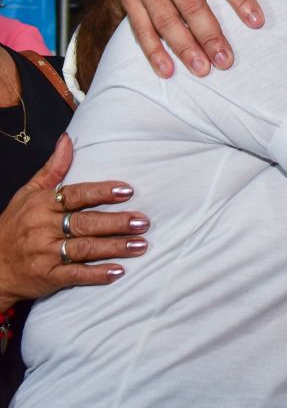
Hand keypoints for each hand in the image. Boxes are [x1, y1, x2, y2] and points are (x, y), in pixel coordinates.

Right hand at [0, 135, 150, 309]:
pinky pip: (75, 275)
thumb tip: (68, 139)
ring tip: (140, 244)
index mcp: (42, 205)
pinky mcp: (47, 277)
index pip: (76, 195)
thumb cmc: (15, 225)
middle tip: (143, 221)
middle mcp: (43, 228)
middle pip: (85, 223)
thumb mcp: (28, 193)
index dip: (102, 192)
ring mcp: (45, 254)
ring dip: (115, 248)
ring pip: (85, 249)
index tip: (127, 190)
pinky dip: (97, 274)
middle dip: (116, 223)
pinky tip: (118, 271)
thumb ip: (53, 169)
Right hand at [109, 0, 267, 76]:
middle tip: (226, 60)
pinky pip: (141, 29)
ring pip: (167, 19)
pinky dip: (153, 51)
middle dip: (210, 34)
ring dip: (185, 47)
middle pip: (192, 4)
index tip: (256, 22)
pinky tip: (167, 70)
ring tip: (203, 69)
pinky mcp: (130, 0)